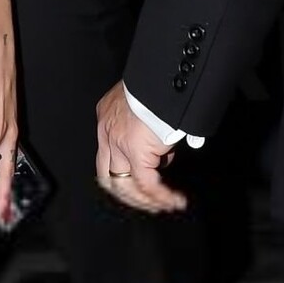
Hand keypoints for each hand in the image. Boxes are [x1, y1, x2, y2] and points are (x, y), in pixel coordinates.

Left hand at [95, 81, 186, 214]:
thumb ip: (154, 122)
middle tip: (150, 203)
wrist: (163, 78)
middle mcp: (106, 132)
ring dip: (147, 200)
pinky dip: (163, 196)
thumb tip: (176, 141)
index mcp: (107, 116)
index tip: (141, 182)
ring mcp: (117, 144)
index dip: (123, 174)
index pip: (108, 155)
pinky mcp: (135, 153)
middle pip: (109, 177)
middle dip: (130, 195)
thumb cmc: (158, 84)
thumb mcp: (148, 101)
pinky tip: (176, 201)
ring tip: (167, 205)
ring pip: (126, 186)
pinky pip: (148, 185)